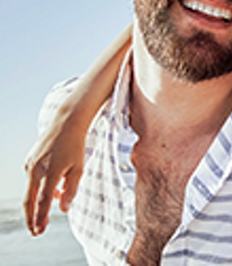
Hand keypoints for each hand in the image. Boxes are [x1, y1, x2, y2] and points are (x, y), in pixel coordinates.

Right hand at [23, 112, 84, 235]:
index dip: (41, 218)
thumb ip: (71, 190)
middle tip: (36, 232)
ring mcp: (30, 165)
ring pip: (31, 191)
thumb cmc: (75, 146)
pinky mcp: (29, 161)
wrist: (65, 123)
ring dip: (37, 204)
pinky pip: (33, 180)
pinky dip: (40, 189)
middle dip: (32, 218)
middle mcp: (36, 170)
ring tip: (44, 217)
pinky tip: (53, 192)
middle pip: (30, 200)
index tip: (39, 231)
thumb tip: (62, 209)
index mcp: (50, 172)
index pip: (43, 201)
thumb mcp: (79, 168)